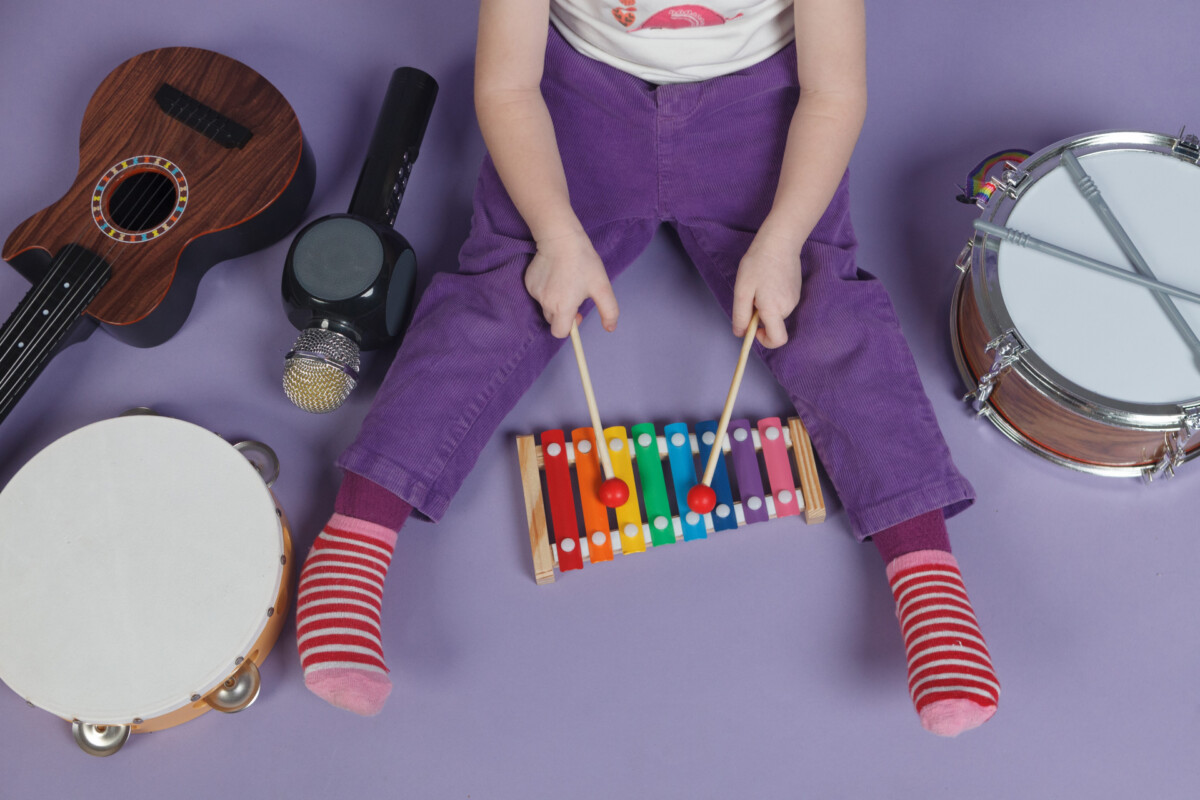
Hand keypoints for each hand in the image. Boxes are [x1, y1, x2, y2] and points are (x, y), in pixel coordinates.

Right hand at [524, 228, 618, 337]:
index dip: (569, 328)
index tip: (577, 314)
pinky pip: (538, 294)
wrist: (560, 238)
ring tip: (565, 280)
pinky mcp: (528, 282)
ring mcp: (535, 292)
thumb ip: (609, 310)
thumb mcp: (602, 286)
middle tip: (574, 295)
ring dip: (555, 300)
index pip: (559, 332)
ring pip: (545, 305)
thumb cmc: (583, 261)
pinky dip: (546, 289)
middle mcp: (546, 303)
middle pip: (553, 320)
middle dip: (563, 313)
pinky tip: (554, 274)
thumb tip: (610, 328)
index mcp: (563, 307)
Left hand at [732, 230, 802, 347]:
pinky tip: (768, 279)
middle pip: (773, 324)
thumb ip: (740, 316)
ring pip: (777, 313)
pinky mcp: (796, 291)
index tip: (753, 329)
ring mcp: (794, 299)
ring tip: (759, 284)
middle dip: (760, 316)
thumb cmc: (758, 264)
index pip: (777, 340)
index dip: (764, 341)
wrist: (779, 241)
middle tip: (751, 295)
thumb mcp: (742, 291)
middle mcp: (788, 308)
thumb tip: (740, 333)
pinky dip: (772, 297)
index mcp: (774, 310)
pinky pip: (782, 302)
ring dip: (765, 305)